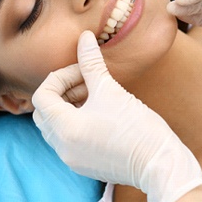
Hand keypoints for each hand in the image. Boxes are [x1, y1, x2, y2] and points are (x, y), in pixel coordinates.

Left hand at [32, 31, 201, 201]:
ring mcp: (73, 159)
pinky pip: (69, 139)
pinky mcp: (85, 164)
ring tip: (96, 95)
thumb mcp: (111, 91)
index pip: (42, 96)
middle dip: (62, 92)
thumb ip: (91, 63)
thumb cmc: (137, 127)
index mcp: (64, 129)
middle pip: (45, 113)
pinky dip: (77, 122)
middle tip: (86, 82)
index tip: (83, 72)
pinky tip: (100, 114)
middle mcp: (63, 148)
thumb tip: (84, 37)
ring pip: (57, 127)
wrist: (159, 163)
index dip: (60, 77)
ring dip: (70, 107)